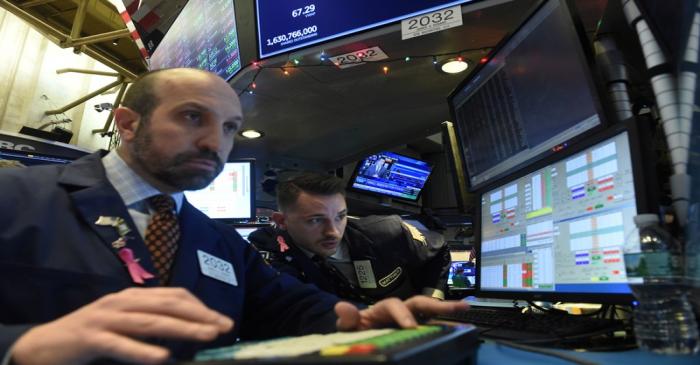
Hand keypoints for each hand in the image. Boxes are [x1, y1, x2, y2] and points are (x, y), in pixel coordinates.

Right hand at [11, 288, 232, 364]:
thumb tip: (185, 332)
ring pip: (151, 321)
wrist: (43, 345)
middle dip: (200, 315)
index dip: (200, 306)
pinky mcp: (91, 338)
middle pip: (169, 305)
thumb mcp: (124, 325)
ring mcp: (106, 318)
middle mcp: (122, 302)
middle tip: (224, 327)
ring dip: (183, 328)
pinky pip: (120, 344)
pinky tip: (162, 358)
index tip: (221, 320)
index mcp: (133, 296)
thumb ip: (149, 323)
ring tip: (206, 336)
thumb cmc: (91, 336)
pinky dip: (142, 351)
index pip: (174, 295)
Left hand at [335, 295, 468, 330]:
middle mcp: (400, 311)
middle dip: (439, 304)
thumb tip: (342, 307)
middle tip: (459, 307)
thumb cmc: (355, 328)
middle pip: (421, 303)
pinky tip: (460, 329)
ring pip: (430, 312)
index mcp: (384, 308)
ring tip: (466, 310)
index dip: (403, 314)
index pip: (396, 305)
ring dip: (448, 310)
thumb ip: (348, 318)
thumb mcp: (349, 326)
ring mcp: (409, 319)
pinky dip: (445, 326)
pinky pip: (431, 326)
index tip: (410, 326)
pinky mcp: (415, 330)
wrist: (357, 334)